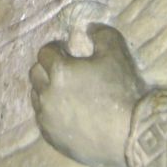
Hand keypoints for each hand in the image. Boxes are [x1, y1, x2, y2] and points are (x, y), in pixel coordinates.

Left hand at [30, 24, 143, 166]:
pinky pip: (44, 120)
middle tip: (67, 70)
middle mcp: (47, 95)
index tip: (69, 50)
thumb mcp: (117, 54)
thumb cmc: (123, 92)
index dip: (57, 48)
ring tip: (67, 92)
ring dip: (47, 90)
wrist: (131, 137)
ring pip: (37, 98)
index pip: (45, 52)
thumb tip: (89, 28)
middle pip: (36, 73)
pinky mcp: (52, 139)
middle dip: (48, 67)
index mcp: (60, 71)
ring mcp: (48, 119)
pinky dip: (52, 113)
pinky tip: (69, 113)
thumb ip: (101, 34)